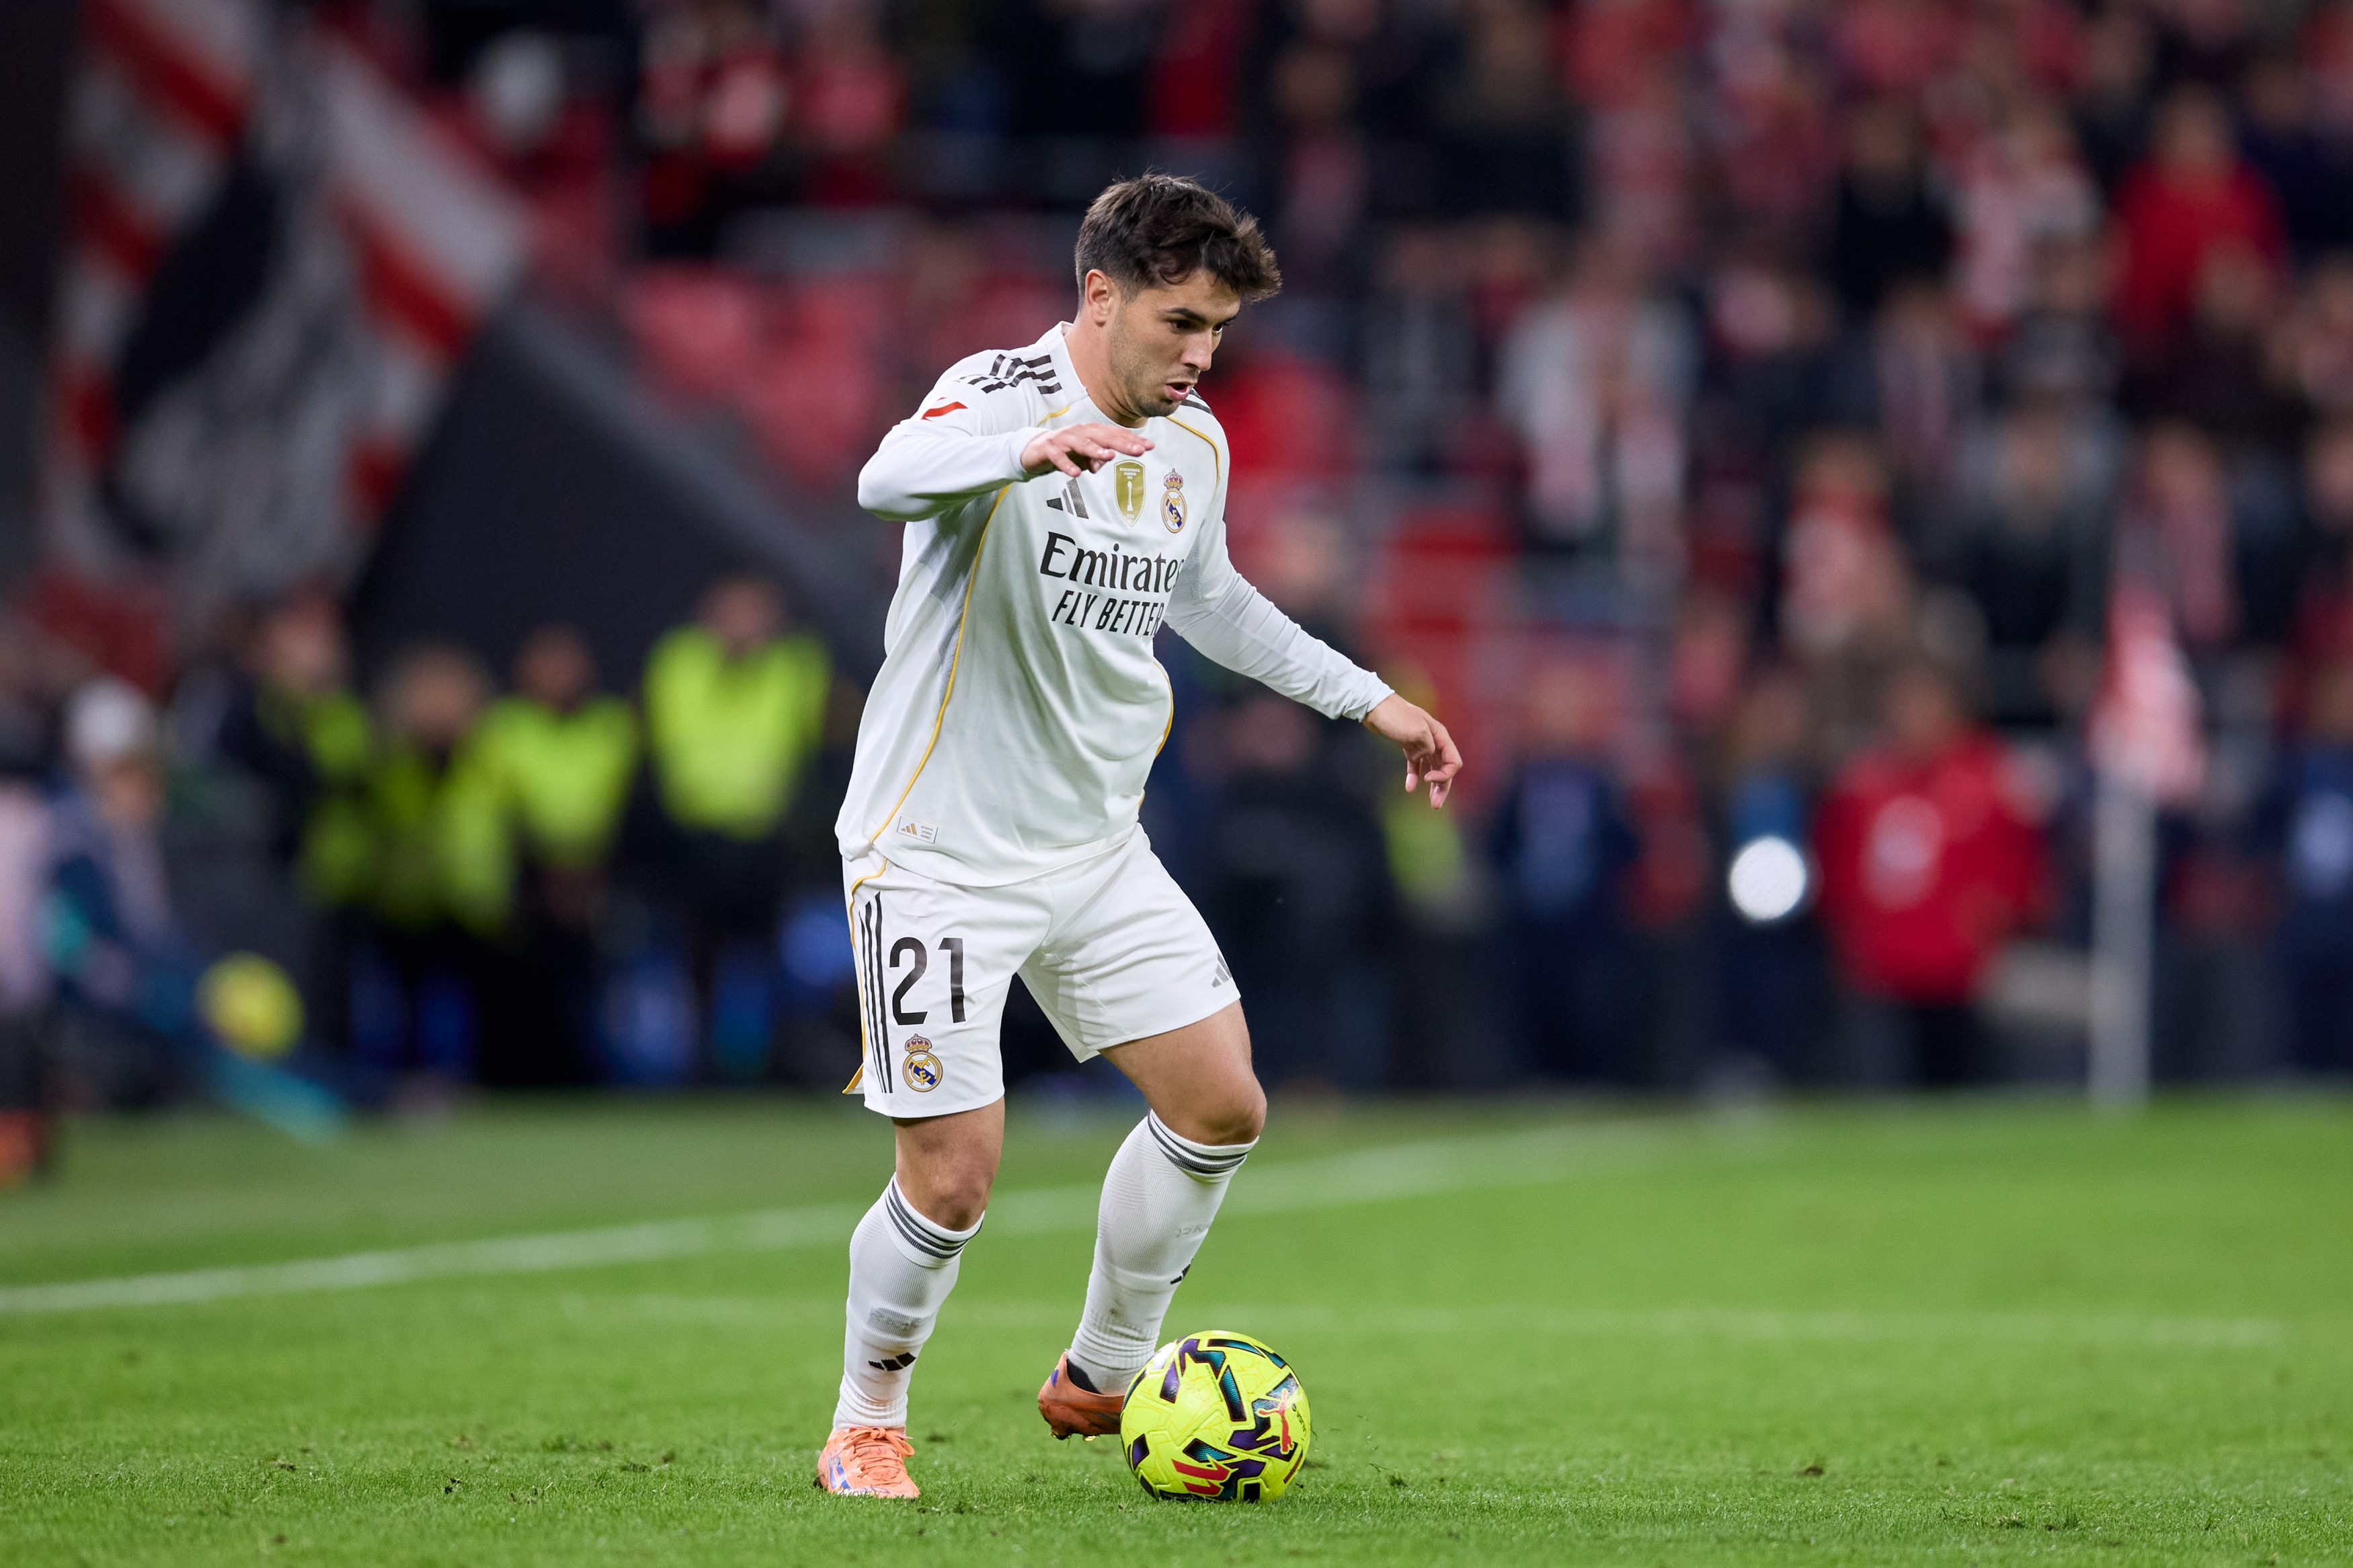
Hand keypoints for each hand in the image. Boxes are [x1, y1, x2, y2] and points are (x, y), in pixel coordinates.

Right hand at [1022, 422, 1152, 477]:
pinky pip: (1059, 457)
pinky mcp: (1049, 448)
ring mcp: (1064, 439)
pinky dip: (1067, 464)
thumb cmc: (1065, 451)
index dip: (1132, 440)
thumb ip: (1097, 459)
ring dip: (1096, 450)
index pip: (1115, 435)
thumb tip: (1104, 463)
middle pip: (1103, 436)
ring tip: (1109, 456)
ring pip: (1082, 443)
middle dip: (1122, 443)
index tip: (1149, 446)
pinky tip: (1076, 473)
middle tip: (1138, 451)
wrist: (1034, 449)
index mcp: (1092, 432)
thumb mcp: (1085, 457)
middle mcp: (1080, 432)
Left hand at [1363, 693, 1462, 807]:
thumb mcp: (1417, 731)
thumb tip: (1426, 756)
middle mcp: (1434, 740)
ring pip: (1432, 768)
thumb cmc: (1396, 716)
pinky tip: (1410, 788)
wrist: (1374, 707)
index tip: (1427, 780)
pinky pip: (1416, 765)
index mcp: (1440, 736)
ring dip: (1433, 786)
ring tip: (1432, 802)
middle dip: (1443, 787)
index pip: (1453, 761)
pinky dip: (1414, 776)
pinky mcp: (1408, 746)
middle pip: (1445, 768)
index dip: (1445, 774)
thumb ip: (1427, 747)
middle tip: (1436, 805)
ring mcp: (1421, 744)